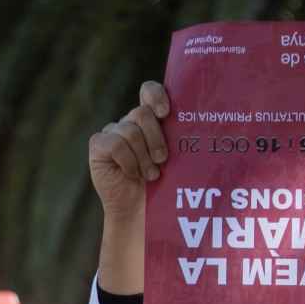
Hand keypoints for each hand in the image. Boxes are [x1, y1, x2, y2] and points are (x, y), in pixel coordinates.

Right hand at [88, 82, 169, 217]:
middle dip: (155, 138)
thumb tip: (206, 122)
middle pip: (141, 113)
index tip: (166, 113)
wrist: (140, 212)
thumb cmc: (164, 186)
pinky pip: (115, 144)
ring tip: (150, 175)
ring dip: (143, 157)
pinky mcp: (98, 146)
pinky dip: (127, 161)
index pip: (148, 91)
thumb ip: (181, 137)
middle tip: (163, 160)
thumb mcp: (177, 158)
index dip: (156, 96)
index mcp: (150, 120)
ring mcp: (112, 133)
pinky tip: (131, 174)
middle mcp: (130, 122)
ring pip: (130, 130)